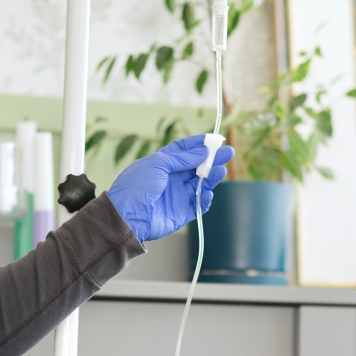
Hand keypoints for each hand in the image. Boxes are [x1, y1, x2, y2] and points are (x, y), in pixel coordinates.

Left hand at [106, 133, 233, 241]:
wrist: (127, 216)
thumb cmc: (137, 186)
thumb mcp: (158, 163)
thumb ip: (182, 158)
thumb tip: (203, 151)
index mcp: (162, 163)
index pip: (184, 150)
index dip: (200, 144)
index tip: (215, 139)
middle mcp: (171, 178)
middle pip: (196, 166)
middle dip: (212, 159)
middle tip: (228, 153)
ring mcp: (176, 195)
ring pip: (200, 184)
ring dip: (211, 177)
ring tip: (221, 171)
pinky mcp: (181, 213)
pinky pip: (198, 204)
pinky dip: (205, 199)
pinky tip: (208, 192)